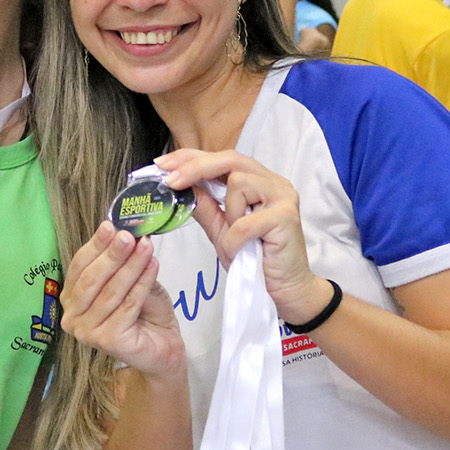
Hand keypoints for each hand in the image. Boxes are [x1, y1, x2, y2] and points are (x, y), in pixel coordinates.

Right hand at [61, 222, 185, 378]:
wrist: (163, 345)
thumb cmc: (144, 311)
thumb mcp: (132, 279)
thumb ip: (124, 261)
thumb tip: (126, 232)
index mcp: (72, 298)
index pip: (79, 266)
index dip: (95, 245)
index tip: (111, 226)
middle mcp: (72, 316)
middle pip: (91, 279)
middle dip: (112, 255)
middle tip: (128, 236)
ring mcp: (86, 332)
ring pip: (110, 292)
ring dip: (130, 266)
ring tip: (146, 247)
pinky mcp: (106, 341)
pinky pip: (126, 306)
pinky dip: (141, 284)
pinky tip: (153, 266)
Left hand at [156, 148, 327, 325]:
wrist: (284, 291)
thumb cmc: (257, 261)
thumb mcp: (222, 231)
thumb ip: (206, 207)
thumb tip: (181, 186)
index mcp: (259, 181)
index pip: (222, 159)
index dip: (191, 158)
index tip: (163, 164)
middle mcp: (274, 182)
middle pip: (230, 160)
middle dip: (195, 167)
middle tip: (170, 181)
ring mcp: (283, 196)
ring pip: (239, 183)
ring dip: (228, 214)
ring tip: (238, 238)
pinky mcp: (287, 216)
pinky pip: (245, 221)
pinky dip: (235, 239)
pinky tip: (244, 250)